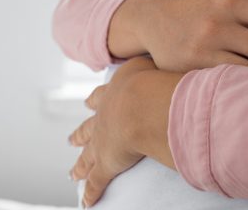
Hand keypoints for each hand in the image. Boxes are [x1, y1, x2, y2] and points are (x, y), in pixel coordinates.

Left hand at [69, 57, 180, 207]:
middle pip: (89, 127)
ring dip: (80, 165)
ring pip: (87, 155)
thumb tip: (176, 52)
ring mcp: (103, 140)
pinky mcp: (107, 164)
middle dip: (81, 133)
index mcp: (116, 92)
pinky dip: (91, 192)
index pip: (102, 97)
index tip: (88, 103)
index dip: (96, 101)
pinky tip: (86, 202)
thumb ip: (162, 63)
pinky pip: (97, 181)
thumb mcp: (155, 65)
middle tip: (70, 139)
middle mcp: (104, 116)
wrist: (143, 102)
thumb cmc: (154, 81)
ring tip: (72, 173)